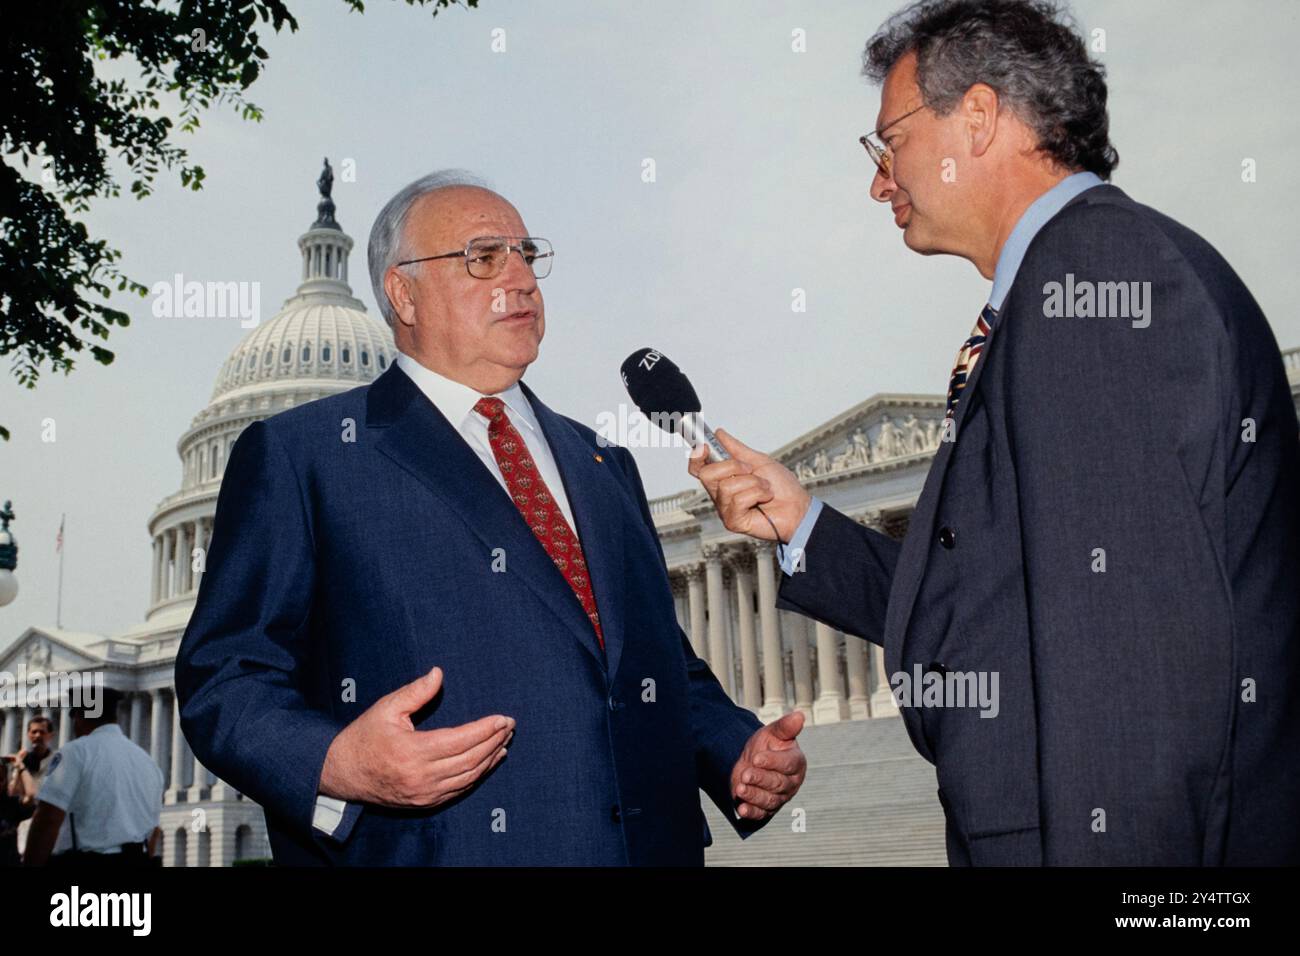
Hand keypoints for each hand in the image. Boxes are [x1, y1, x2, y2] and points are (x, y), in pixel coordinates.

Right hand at [319, 667, 513, 808]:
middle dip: (494, 740)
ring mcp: (425, 793)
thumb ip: (415, 691)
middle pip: (470, 759)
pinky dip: (478, 774)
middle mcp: (422, 776)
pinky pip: (460, 789)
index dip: (485, 729)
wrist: (342, 773)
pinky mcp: (425, 802)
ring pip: (469, 776)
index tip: (503, 718)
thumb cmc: (364, 736)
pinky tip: (489, 761)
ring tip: (505, 740)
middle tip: (509, 725)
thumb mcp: (386, 708)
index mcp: (413, 751)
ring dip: (490, 758)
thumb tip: (438, 673)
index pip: (461, 740)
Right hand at [688, 429, 811, 541]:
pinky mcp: (733, 521)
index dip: (696, 456)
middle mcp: (720, 495)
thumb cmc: (782, 487)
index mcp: (723, 479)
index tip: (706, 446)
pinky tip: (765, 498)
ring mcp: (725, 509)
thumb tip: (719, 434)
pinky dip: (757, 494)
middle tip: (751, 470)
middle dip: (733, 466)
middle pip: (707, 474)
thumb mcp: (759, 461)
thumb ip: (737, 449)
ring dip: (753, 482)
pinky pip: (738, 500)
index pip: (698, 468)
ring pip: (726, 486)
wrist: (798, 507)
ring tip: (765, 488)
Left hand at [730, 711, 806, 820]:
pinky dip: (751, 813)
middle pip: (778, 784)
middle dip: (760, 779)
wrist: (749, 761)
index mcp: (796, 763)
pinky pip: (760, 814)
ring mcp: (779, 798)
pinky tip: (742, 809)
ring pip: (769, 800)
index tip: (757, 758)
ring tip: (740, 789)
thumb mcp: (773, 732)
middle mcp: (791, 783)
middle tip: (746, 774)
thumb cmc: (766, 745)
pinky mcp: (766, 809)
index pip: (788, 764)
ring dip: (754, 795)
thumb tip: (800, 715)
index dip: (773, 762)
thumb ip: (785, 727)